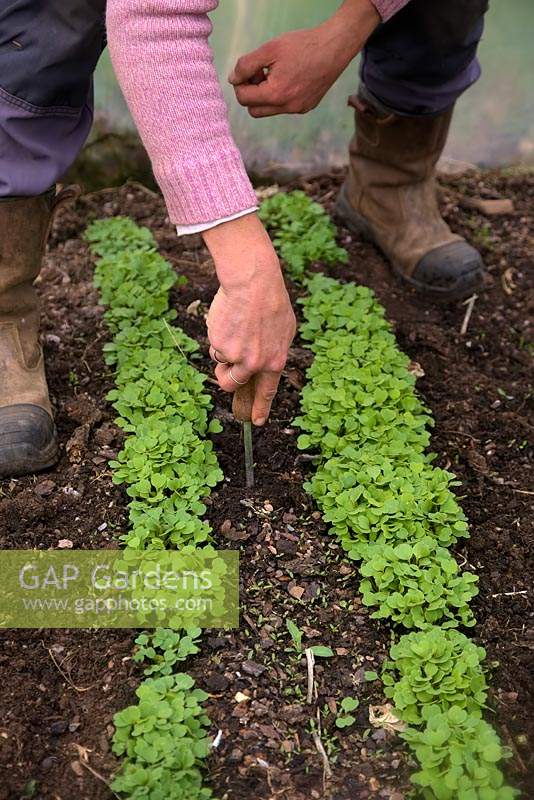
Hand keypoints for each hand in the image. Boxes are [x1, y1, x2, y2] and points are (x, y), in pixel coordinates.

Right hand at [203, 214, 295, 425]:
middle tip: (227, 366)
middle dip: (226, 378)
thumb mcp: (284, 331)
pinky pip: (214, 347)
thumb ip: (273, 353)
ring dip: (222, 352)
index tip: (256, 421)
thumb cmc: (271, 303)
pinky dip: (218, 336)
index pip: (266, 392)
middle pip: (231, 384)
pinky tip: (229, 320)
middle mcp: (255, 364)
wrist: (253, 284)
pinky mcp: (220, 345)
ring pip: (221, 364)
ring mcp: (235, 356)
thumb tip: (264, 369)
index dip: (259, 408)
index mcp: (274, 361)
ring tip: (234, 329)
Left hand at [229, 0, 379, 117]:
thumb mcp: (269, 49)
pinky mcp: (306, 107)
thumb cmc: (302, 45)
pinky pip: (284, 108)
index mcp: (276, 94)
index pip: (243, 98)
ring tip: (274, 74)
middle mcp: (287, 107)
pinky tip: (288, 77)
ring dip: (264, 95)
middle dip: (251, 92)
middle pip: (254, 110)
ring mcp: (298, 109)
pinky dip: (279, 96)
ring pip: (269, 110)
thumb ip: (246, 65)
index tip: (249, 68)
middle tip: (260, 72)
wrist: (334, 48)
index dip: (240, 82)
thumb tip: (233, 79)